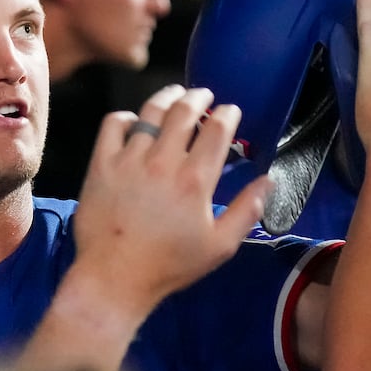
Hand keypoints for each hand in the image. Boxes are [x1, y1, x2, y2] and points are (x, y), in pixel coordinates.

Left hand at [70, 85, 272, 313]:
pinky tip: (134, 121)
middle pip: (184, 111)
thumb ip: (247, 211)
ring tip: (174, 95)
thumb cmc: (170, 265)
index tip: (230, 111)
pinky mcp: (101, 164)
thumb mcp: (220, 246)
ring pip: (150, 112)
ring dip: (166, 98)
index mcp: (195, 180)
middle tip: (204, 95)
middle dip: (199, 96)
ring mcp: (129, 160)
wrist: (115, 276)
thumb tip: (268, 180)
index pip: (217, 129)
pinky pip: (113, 125)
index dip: (227, 113)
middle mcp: (163, 162)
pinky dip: (125, 116)